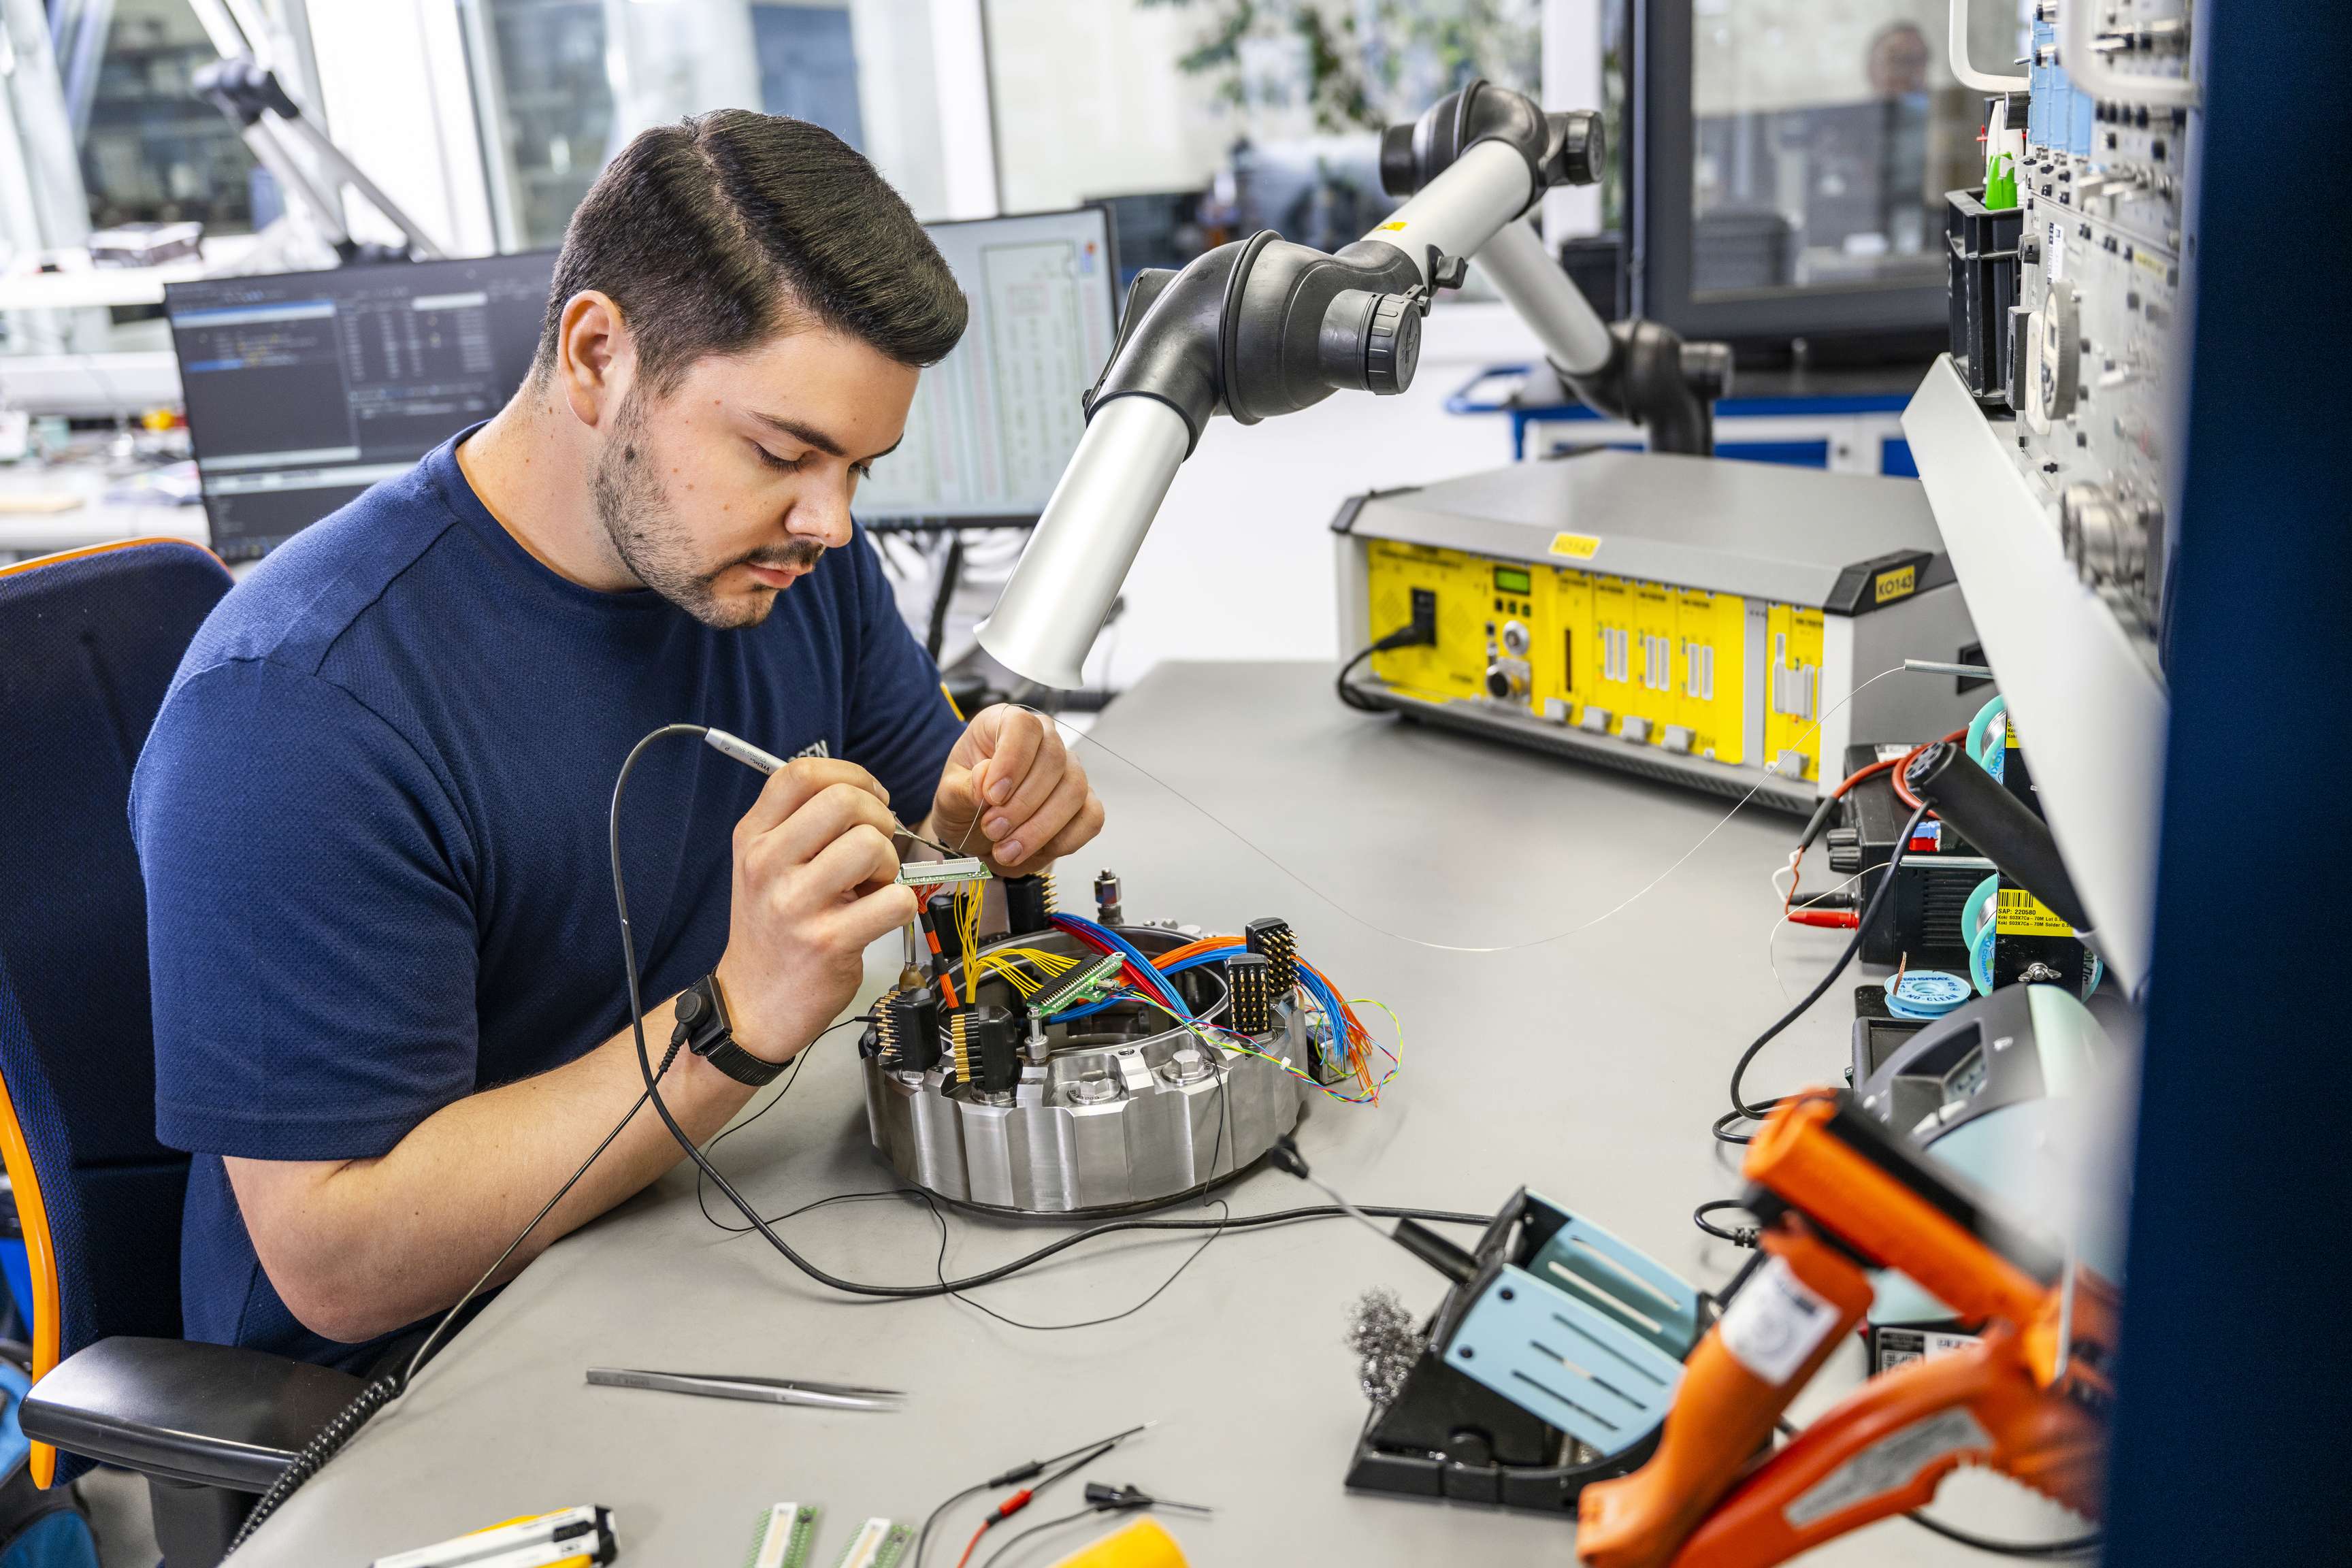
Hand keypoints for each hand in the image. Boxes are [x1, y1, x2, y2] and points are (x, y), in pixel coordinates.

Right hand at [715, 759, 917, 1063]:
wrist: (753, 1005)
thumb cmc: (772, 930)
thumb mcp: (765, 866)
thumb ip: (801, 824)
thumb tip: (864, 792)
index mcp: (753, 838)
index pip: (802, 773)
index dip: (851, 775)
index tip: (871, 798)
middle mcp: (768, 864)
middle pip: (845, 800)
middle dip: (879, 818)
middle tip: (876, 848)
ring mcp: (796, 904)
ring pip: (872, 844)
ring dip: (890, 863)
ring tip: (873, 887)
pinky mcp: (829, 942)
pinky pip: (895, 900)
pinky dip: (902, 905)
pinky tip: (879, 917)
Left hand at [925, 705, 1104, 874]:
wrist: (979, 831)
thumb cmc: (965, 803)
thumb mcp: (948, 797)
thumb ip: (963, 788)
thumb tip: (986, 780)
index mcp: (1005, 723)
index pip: (1023, 726)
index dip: (1012, 760)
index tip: (993, 796)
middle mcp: (1044, 740)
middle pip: (1054, 760)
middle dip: (1022, 804)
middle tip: (993, 830)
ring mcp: (1069, 770)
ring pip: (1074, 790)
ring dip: (1040, 827)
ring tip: (1006, 850)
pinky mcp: (1085, 802)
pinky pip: (1091, 818)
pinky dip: (1065, 840)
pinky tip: (1035, 852)